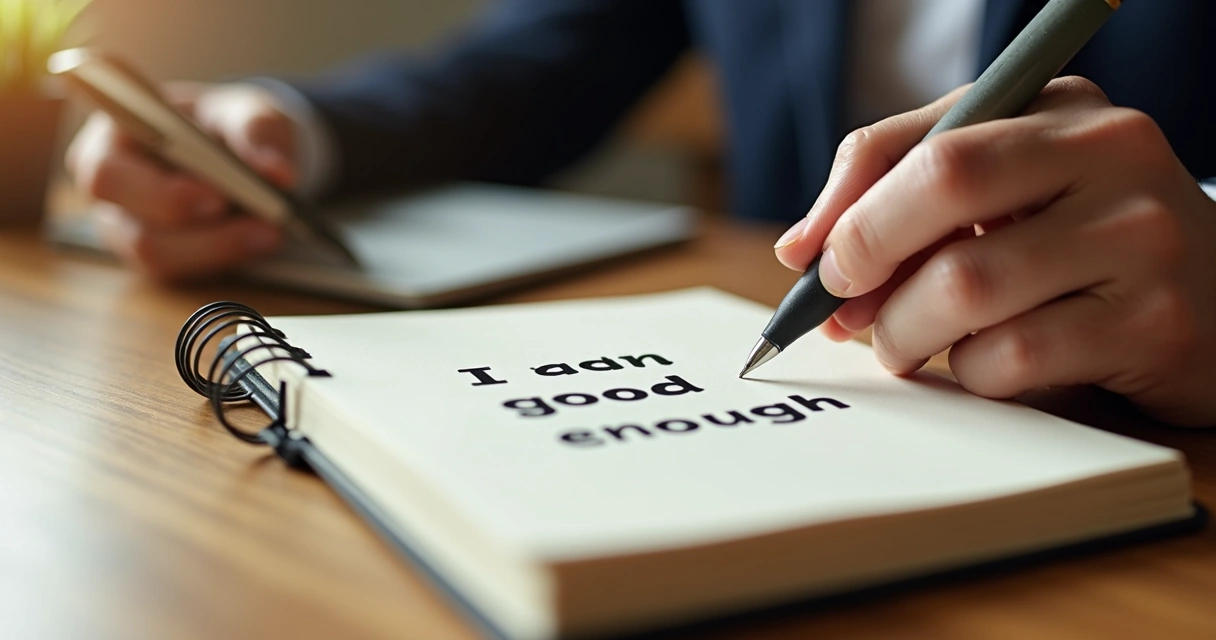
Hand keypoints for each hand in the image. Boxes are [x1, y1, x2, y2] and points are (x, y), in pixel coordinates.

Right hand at [66, 82, 295, 280]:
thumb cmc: (228, 123)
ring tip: (273, 231)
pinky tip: (263, 240)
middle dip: (201, 235)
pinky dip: (227, 257)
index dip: (158, 193)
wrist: (240, 150)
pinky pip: (184, 273)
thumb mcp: (247, 111)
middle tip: (263, 224)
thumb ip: (258, 131)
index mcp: (113, 138)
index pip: (107, 173)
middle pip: (135, 231)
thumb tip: (278, 173)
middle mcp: (111, 188)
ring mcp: (128, 227)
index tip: (217, 200)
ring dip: (221, 249)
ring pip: (162, 258)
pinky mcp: (158, 256)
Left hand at [774, 77, 1215, 426]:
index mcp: (1062, 108)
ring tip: (903, 344)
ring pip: (966, 284)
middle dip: (866, 254)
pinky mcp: (1154, 323)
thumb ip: (905, 196)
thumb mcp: (1008, 195)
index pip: (928, 138)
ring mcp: (1141, 236)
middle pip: (944, 183)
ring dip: (904, 331)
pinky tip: (981, 366)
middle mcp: (1112, 153)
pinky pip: (1011, 356)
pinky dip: (969, 373)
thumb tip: (803, 251)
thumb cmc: (1080, 246)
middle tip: (841, 307)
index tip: (810, 260)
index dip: (847, 204)